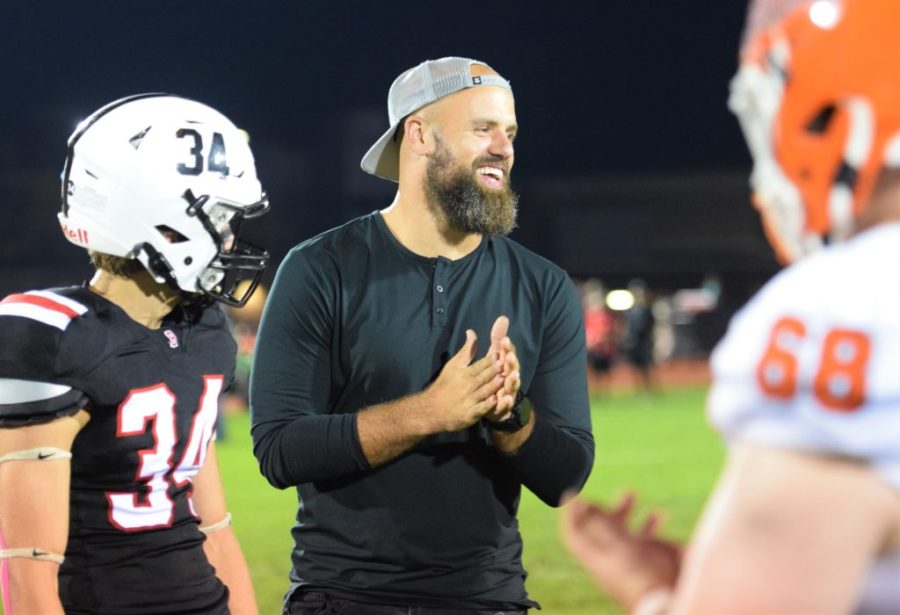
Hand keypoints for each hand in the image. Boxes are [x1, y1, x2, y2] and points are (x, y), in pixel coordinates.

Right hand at [423, 329, 503, 432]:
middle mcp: (467, 386)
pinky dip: (487, 405)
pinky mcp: (469, 414)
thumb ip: (466, 350)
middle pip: (483, 377)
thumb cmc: (445, 385)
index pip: (479, 365)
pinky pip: (480, 409)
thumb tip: (472, 332)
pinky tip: (495, 400)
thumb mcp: (453, 365)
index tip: (500, 354)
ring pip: (484, 391)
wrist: (431, 409)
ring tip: (504, 380)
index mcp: (464, 373)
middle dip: (494, 371)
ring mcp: (468, 400)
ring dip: (493, 386)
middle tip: (505, 364)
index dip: (490, 360)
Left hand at [484, 316, 519, 420]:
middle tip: (509, 356)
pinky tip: (506, 398)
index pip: (508, 354)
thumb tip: (502, 317)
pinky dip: (506, 402)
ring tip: (513, 376)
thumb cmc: (494, 376)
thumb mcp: (494, 356)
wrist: (492, 403)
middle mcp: (510, 377)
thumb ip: (497, 339)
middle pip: (512, 369)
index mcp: (506, 365)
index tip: (505, 340)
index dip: (507, 348)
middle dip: (512, 363)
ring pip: (512, 386)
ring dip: (513, 381)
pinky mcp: (503, 407)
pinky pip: (505, 405)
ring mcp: (508, 392)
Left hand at [561, 493, 682, 609]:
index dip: (570, 515)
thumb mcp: (619, 546)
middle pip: (599, 528)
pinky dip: (650, 522)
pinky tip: (659, 513)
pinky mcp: (651, 559)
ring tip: (631, 492)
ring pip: (624, 529)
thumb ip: (601, 524)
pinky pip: (646, 537)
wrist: (673, 600)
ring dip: (626, 509)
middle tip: (595, 489)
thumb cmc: (643, 577)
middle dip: (602, 507)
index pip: (574, 535)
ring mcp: (631, 558)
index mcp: (597, 557)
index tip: (571, 494)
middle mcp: (612, 556)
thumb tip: (579, 502)